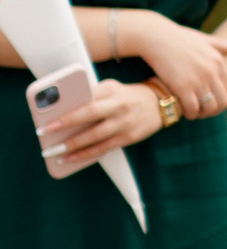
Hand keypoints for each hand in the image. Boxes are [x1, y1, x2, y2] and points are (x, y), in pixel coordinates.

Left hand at [38, 79, 163, 168]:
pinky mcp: (130, 137)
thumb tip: (62, 112)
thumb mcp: (111, 89)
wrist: (161, 104)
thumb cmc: (127, 96)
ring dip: (72, 145)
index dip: (66, 106)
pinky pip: (103, 148)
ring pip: (95, 136)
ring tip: (53, 152)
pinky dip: (85, 155)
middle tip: (43, 132)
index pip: (85, 96)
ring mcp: (125, 123)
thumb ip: (91, 96)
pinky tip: (70, 159)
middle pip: (89, 114)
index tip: (47, 115)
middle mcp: (119, 105)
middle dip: (65, 124)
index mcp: (111, 90)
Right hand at [131, 10, 226, 118]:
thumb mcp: (204, 39)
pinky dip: (190, 113)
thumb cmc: (178, 37)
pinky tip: (184, 112)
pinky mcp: (183, 86)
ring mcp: (198, 79)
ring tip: (194, 113)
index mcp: (218, 62)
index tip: (211, 102)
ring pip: (209, 107)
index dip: (222, 99)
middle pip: (223, 101)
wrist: (156, 36)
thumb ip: (223, 45)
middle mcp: (212, 72)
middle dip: (214, 110)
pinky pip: (193, 108)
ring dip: (202, 114)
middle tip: (203, 112)